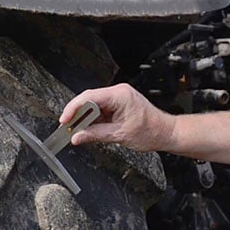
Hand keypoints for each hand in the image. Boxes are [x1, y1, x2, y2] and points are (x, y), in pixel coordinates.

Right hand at [59, 83, 175, 151]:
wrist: (165, 132)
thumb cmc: (150, 132)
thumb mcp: (119, 135)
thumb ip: (95, 135)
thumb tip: (76, 137)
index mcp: (119, 95)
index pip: (89, 97)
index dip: (73, 108)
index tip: (64, 120)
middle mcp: (118, 92)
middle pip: (88, 99)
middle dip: (76, 114)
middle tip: (66, 128)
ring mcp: (117, 97)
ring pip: (92, 105)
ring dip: (84, 118)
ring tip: (75, 130)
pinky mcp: (117, 104)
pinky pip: (100, 109)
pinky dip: (92, 119)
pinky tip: (87, 129)